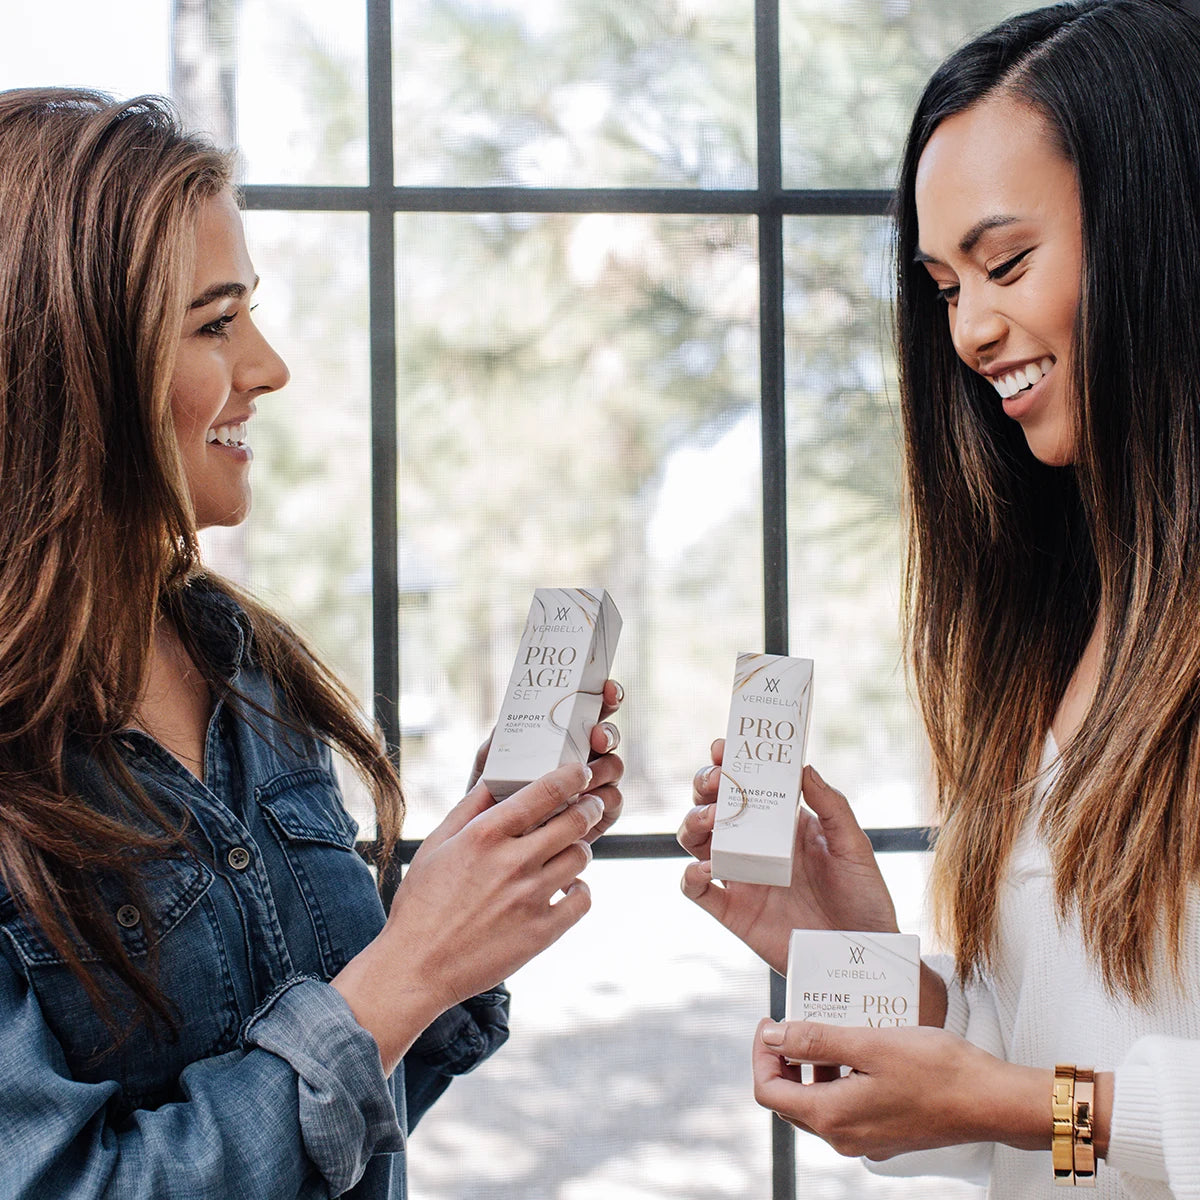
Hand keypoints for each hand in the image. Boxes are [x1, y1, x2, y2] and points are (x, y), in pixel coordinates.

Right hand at [332, 761, 602, 1072]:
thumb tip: (496, 777)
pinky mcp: (542, 931)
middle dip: (588, 807)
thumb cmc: (422, 903)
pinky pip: (583, 898)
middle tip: (589, 806)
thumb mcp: (436, 845)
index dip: (572, 777)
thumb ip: (469, 808)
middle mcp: (512, 862)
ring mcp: (531, 898)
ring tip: (568, 849)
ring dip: (579, 847)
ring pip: (581, 856)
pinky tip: (566, 887)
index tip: (580, 773)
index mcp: (484, 835)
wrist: (417, 968)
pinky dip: (580, 889)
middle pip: (575, 821)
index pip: (545, 792)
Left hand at [467, 679, 624, 841]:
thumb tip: (504, 722)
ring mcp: (595, 783)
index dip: (607, 695)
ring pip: (615, 766)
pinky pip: (614, 800)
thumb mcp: (490, 764)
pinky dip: (602, 799)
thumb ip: (497, 741)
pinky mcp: (600, 812)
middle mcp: (585, 755)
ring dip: (604, 768)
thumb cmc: (492, 795)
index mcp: (565, 735)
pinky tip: (586, 802)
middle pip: (610, 735)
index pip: (593, 707)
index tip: (607, 689)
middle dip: (608, 732)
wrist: (496, 842)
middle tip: (596, 738)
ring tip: (584, 777)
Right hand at [678, 743, 898, 974]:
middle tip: (715, 781)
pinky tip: (705, 868)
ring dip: (693, 822)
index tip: (722, 748)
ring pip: (696, 842)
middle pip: (712, 806)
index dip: (728, 764)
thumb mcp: (854, 845)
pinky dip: (690, 876)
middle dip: (704, 786)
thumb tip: (803, 768)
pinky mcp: (734, 912)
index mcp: (782, 824)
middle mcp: (755, 845)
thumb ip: (831, 806)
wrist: (864, 955)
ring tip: (711, 819)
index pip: (746, 785)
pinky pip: (698, 891)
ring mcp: (742, 877)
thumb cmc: (864, 897)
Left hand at [753, 1019, 1050, 1159]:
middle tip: (798, 1021)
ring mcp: (866, 1139)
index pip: (769, 1091)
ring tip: (833, 1029)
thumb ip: (815, 1041)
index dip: (762, 1054)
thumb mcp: (868, 1043)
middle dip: (786, 1059)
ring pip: (819, 1102)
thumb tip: (772, 1037)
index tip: (770, 1022)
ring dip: (815, 1066)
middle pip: (791, 1100)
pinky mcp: (886, 1134)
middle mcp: (844, 1137)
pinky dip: (841, 1077)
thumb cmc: (936, 1070)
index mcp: (833, 1117)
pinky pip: (847, 1106)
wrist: (991, 1101)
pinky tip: (860, 1049)